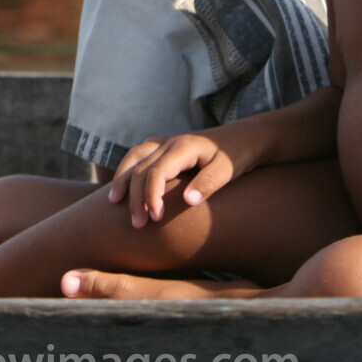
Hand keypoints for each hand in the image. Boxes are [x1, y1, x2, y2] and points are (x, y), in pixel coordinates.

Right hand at [107, 128, 254, 227]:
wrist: (247, 137)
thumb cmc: (238, 155)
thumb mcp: (229, 169)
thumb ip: (209, 183)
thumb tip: (187, 201)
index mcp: (182, 147)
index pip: (155, 172)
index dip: (151, 196)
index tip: (155, 219)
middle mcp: (170, 143)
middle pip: (140, 168)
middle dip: (134, 196)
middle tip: (137, 224)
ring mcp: (167, 143)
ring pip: (135, 157)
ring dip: (123, 179)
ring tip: (114, 201)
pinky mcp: (169, 147)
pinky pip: (141, 154)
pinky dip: (129, 168)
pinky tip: (125, 181)